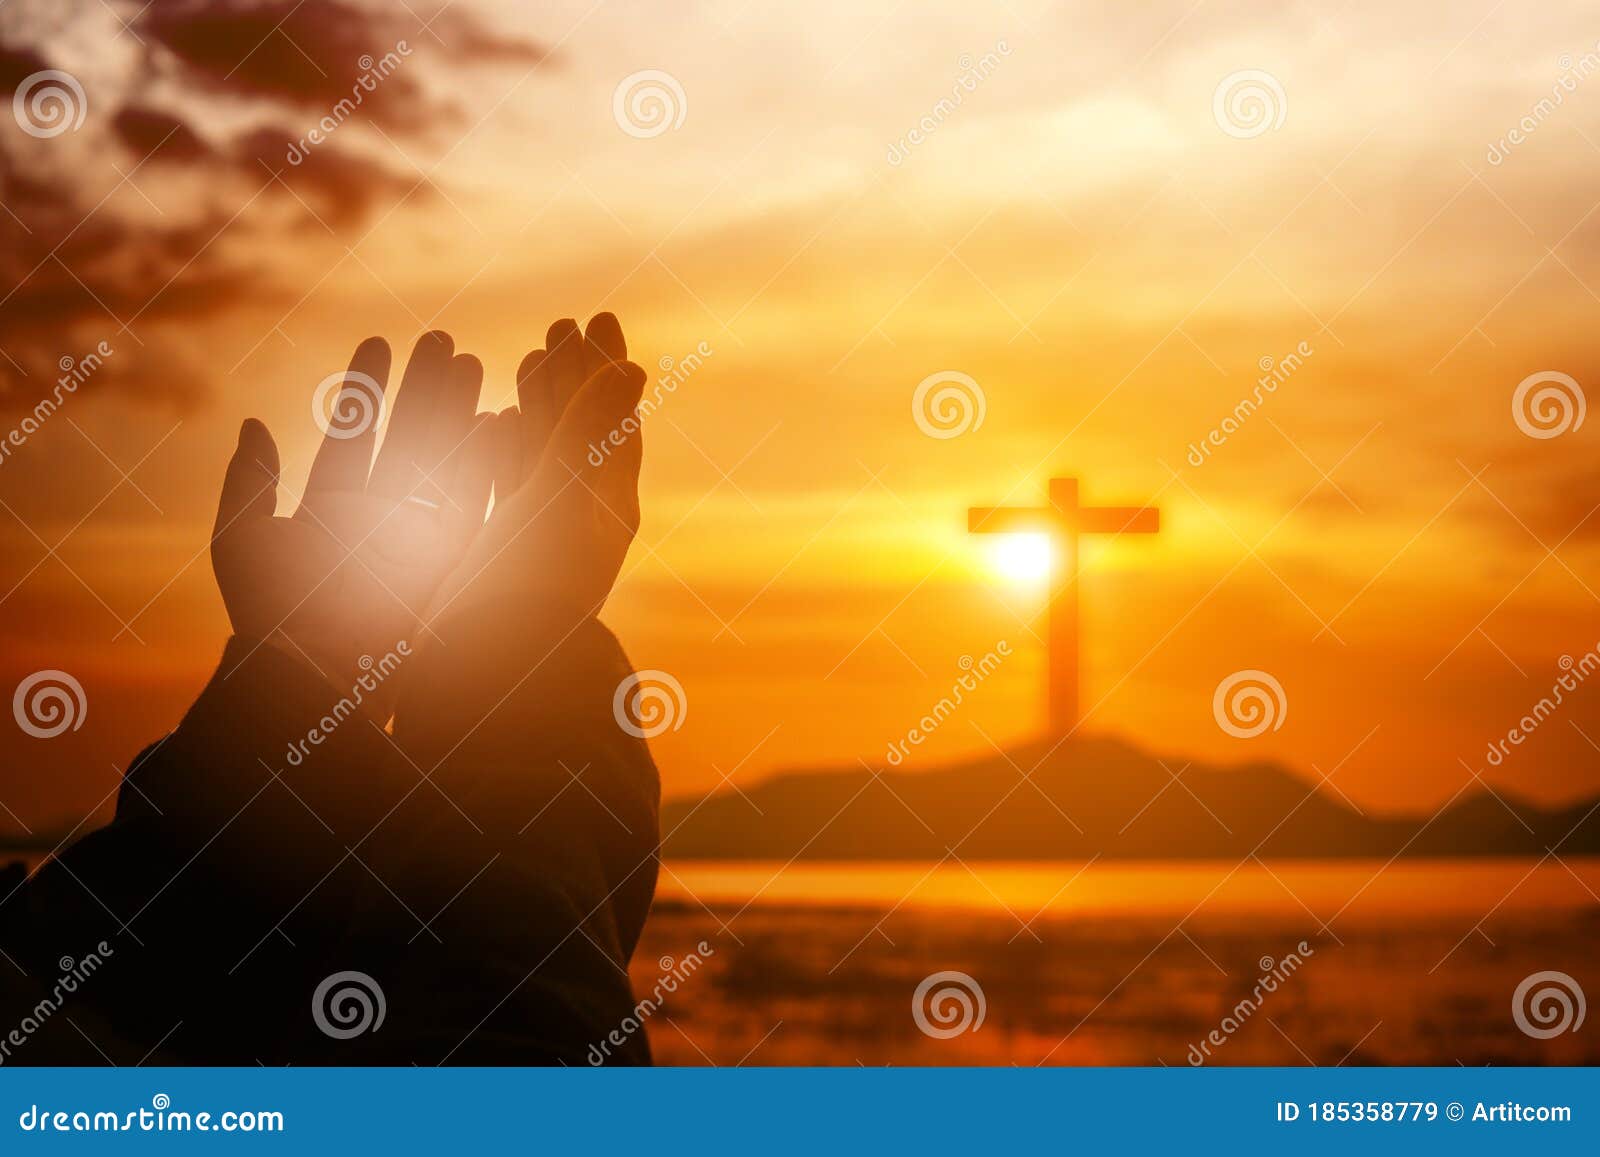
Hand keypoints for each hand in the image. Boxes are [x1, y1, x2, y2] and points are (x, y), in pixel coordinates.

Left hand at [211, 332, 493, 716]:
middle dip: (424, 387)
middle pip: (407, 437)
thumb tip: (252, 422)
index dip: (367, 387)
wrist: (316, 677)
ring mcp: (418, 537)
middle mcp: (379, 518)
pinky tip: (497, 422)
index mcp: (330, 508)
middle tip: (443, 339)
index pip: (354, 434)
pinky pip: (473, 503)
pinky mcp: (450, 561)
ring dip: (459, 412)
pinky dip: (486, 464)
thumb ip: (248, 481)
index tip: (381, 341)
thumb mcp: (242, 542)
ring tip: (474, 364)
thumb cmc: (269, 617)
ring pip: (443, 460)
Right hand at [425, 314, 645, 638]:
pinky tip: (493, 419)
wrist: (485, 665)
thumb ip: (590, 430)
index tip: (598, 315)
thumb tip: (632, 368)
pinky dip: (504, 444)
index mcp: (608, 503)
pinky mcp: (503, 547)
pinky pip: (511, 483)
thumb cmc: (526, 582)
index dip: (606, 365)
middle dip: (574, 373)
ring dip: (540, 402)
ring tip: (531, 357)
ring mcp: (542, 530)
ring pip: (545, 451)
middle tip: (563, 323)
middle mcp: (582, 514)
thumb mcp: (560, 496)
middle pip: (582, 427)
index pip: (615, 418)